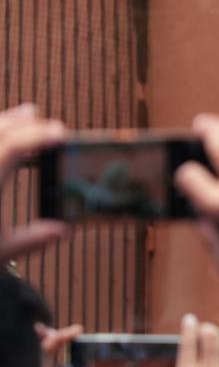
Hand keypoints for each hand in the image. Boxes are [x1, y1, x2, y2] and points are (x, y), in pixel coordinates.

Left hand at [0, 104, 67, 260]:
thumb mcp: (1, 251)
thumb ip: (32, 239)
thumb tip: (65, 230)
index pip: (13, 148)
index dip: (39, 136)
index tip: (62, 134)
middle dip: (27, 123)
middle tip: (53, 127)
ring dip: (7, 122)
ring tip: (28, 116)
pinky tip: (3, 131)